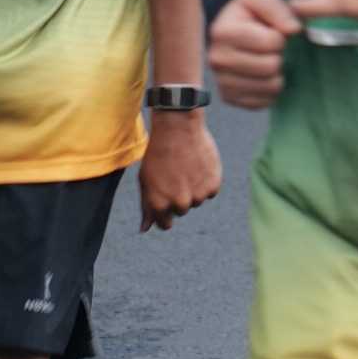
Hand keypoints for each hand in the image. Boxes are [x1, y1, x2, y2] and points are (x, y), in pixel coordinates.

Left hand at [139, 113, 222, 232]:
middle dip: (179, 196)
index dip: (165, 212)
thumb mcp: (146, 181)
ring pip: (197, 200)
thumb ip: (147, 207)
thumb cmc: (158, 154)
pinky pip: (211, 192)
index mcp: (159, 204)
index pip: (165, 224)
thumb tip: (144, 229)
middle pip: (182, 210)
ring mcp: (197, 195)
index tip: (167, 200)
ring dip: (194, 188)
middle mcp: (179, 203)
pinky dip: (207, 181)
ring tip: (187, 167)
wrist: (178, 129)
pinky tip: (199, 165)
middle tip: (176, 175)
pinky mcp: (213, 185)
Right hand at [207, 0, 301, 109]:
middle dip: (279, 56)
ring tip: (267, 61)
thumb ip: (277, 8)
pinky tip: (263, 76)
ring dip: (277, 74)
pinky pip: (263, 102)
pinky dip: (270, 91)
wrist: (236, 33)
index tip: (273, 32)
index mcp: (222, 32)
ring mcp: (221, 82)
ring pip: (270, 87)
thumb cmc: (251, 14)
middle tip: (271, 50)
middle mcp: (216, 59)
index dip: (280, 37)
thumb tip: (292, 29)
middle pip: (270, 66)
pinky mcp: (230, 98)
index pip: (271, 42)